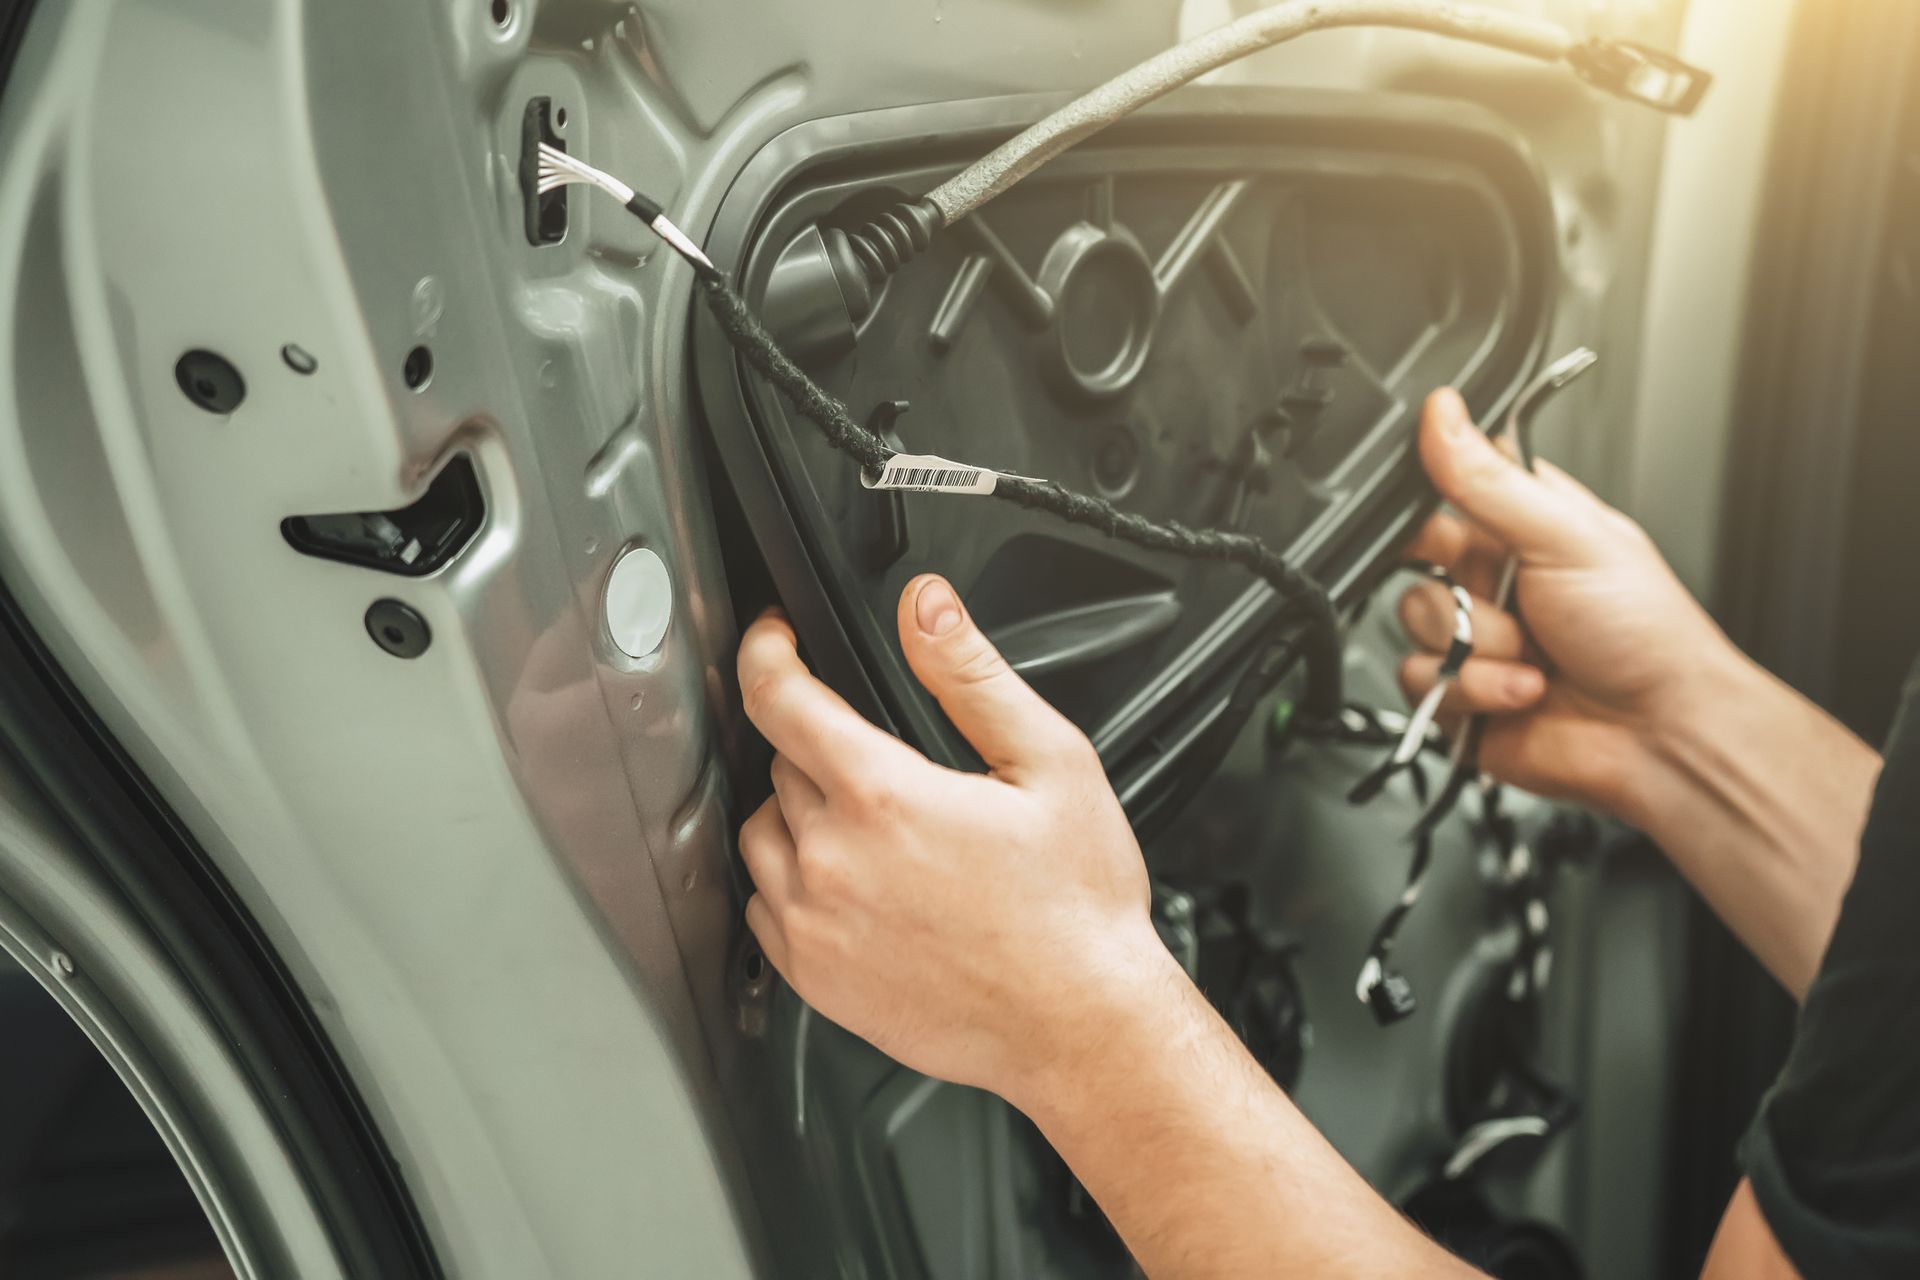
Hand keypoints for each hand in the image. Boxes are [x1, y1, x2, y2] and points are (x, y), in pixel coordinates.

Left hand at [734, 577, 1171, 1102]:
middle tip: (888, 764)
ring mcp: (815, 926)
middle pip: (779, 764)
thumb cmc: (1077, 907)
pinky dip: (794, 884)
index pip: (779, 698)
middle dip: (819, 745)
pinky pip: (766, 907)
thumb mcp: (1050, 762)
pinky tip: (858, 887)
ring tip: (874, 827)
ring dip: (798, 814)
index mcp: (883, 796)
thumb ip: (972, 674)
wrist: (1082, 1024)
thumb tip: (927, 607)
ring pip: (762, 834)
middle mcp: (833, 861)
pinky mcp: (813, 980)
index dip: (767, 650)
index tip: (774, 637)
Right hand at [1398, 387, 1743, 817]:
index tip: (1438, 526)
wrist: (1660, 736)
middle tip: (1505, 597)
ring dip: (1479, 648)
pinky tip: (1523, 691)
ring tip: (1535, 657)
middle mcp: (1491, 580)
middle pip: (1413, 563)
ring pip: (1412, 626)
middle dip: (1461, 591)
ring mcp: (1475, 639)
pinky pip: (1419, 682)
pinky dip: (1475, 690)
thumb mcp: (1567, 536)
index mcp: (1518, 527)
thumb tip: (1444, 413)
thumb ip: (1490, 479)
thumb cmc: (1646, 633)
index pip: (1441, 490)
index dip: (1424, 505)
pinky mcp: (1459, 694)